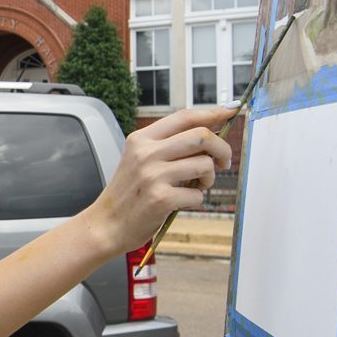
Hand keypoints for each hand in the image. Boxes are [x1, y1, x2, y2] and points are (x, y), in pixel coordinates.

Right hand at [88, 106, 235, 255]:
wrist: (107, 224)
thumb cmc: (128, 193)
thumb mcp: (139, 160)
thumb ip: (168, 146)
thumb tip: (209, 134)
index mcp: (141, 139)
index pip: (184, 117)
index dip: (211, 113)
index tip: (229, 112)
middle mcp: (146, 153)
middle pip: (201, 135)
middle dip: (222, 148)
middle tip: (223, 161)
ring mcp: (153, 175)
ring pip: (205, 164)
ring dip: (209, 178)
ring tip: (196, 186)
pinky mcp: (161, 198)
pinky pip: (197, 194)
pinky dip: (196, 200)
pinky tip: (181, 202)